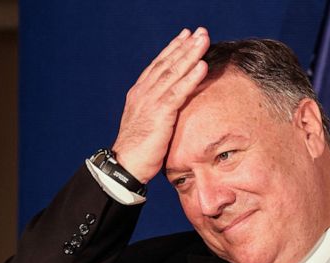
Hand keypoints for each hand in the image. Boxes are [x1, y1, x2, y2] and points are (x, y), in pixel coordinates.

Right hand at [112, 27, 209, 183]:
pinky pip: (178, 91)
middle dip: (184, 46)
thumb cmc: (138, 152)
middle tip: (200, 31)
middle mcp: (144, 92)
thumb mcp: (147, 125)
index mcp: (139, 94)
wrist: (126, 165)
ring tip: (203, 40)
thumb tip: (169, 111)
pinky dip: (191, 77)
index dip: (172, 50)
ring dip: (190, 54)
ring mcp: (151, 101)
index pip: (158, 66)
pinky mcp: (160, 113)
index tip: (184, 37)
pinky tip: (202, 65)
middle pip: (167, 63)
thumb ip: (157, 113)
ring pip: (173, 72)